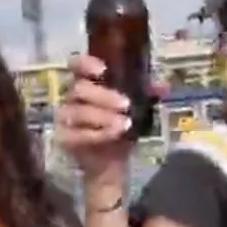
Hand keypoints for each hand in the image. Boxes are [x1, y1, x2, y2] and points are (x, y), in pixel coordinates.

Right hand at [56, 54, 135, 186]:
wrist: (112, 162)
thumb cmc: (120, 127)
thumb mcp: (138, 108)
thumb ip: (147, 94)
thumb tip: (163, 86)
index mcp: (86, 83)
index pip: (76, 65)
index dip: (86, 64)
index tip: (102, 71)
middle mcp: (71, 97)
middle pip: (79, 88)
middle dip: (104, 96)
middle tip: (125, 105)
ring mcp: (64, 118)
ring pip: (77, 111)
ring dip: (102, 116)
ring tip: (124, 124)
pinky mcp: (63, 138)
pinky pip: (76, 134)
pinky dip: (97, 134)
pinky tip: (114, 134)